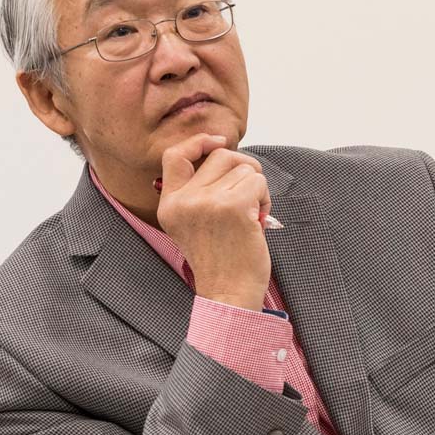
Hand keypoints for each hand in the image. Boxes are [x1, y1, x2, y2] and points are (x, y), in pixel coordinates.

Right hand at [157, 135, 272, 311]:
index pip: (175, 155)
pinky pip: (258, 182)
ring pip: (244, 168)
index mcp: (170, 204)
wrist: (228, 293)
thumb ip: (198, 193)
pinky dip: (265, 198)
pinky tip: (258, 221)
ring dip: (255, 188)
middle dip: (242, 169)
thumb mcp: (192, 225)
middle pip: (220, 156)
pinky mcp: (232, 206)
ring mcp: (207, 202)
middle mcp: (184, 200)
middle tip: (249, 195)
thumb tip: (223, 154)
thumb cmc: (220, 260)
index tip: (219, 142)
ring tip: (251, 215)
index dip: (199, 142)